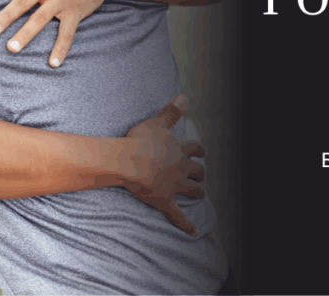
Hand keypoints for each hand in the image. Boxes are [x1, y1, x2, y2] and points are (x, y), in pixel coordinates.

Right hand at [123, 94, 206, 235]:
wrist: (128, 162)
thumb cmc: (139, 141)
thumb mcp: (157, 121)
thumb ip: (172, 111)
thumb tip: (185, 96)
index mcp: (179, 149)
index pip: (195, 149)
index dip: (199, 150)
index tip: (201, 152)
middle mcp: (181, 168)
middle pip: (197, 171)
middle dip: (200, 172)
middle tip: (200, 174)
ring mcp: (175, 186)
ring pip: (193, 190)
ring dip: (198, 191)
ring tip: (200, 193)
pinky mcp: (166, 201)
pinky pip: (179, 215)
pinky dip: (187, 224)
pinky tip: (195, 231)